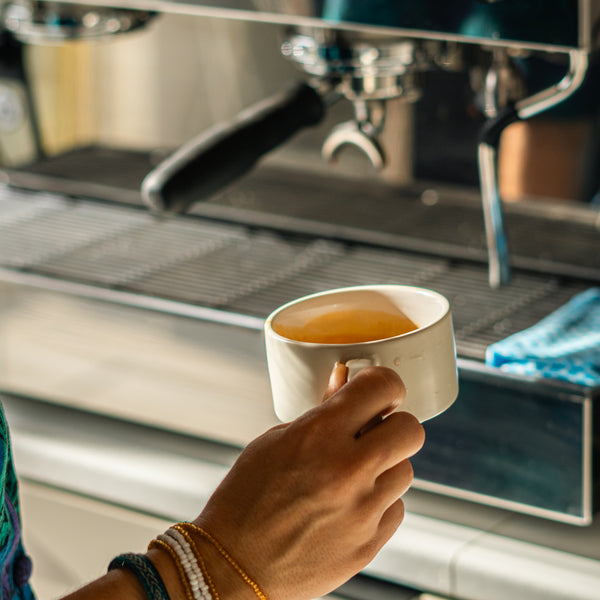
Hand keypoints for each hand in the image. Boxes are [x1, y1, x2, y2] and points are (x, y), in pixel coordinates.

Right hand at [194, 365, 424, 599]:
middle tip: (374, 431)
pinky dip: (379, 501)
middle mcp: (347, 470)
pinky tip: (349, 504)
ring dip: (385, 465)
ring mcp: (362, 510)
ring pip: (406, 469)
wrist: (233, 564)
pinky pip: (395, 507)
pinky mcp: (369, 543)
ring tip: (352, 474)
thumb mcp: (275, 440)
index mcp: (318, 434)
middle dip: (395, 424)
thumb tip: (345, 382)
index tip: (380, 390)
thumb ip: (320, 412)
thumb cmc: (246, 496)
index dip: (384, 383)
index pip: (381, 386)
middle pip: (411, 429)